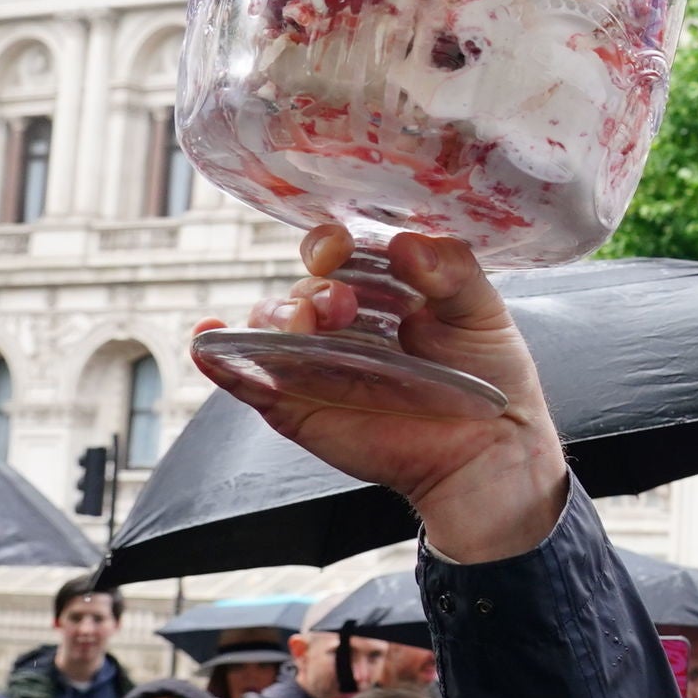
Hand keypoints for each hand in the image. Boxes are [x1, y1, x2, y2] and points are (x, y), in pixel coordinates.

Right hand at [195, 225, 568, 563]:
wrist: (488, 454)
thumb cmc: (488, 378)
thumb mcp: (483, 311)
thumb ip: (452, 270)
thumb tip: (406, 243)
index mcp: (382, 289)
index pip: (339, 251)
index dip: (330, 243)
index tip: (340, 247)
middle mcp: (342, 321)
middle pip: (302, 287)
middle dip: (312, 288)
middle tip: (339, 304)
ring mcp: (315, 363)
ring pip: (269, 325)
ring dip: (274, 316)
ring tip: (305, 325)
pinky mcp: (296, 406)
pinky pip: (245, 375)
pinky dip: (218, 358)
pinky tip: (208, 343)